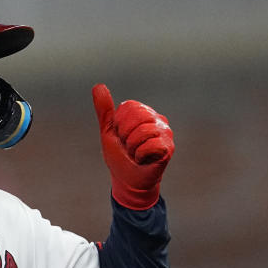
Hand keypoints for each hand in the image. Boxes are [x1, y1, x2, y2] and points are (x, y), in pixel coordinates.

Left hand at [92, 84, 174, 208]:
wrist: (127, 181)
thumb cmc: (120, 156)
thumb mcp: (108, 131)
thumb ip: (104, 110)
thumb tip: (98, 85)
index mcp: (142, 113)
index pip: (129, 107)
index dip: (119, 124)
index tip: (121, 136)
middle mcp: (157, 119)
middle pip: (138, 116)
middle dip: (126, 135)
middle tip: (128, 146)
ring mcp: (165, 133)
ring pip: (144, 131)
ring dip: (132, 147)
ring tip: (135, 153)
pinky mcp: (169, 148)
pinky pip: (151, 145)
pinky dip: (141, 155)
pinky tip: (144, 160)